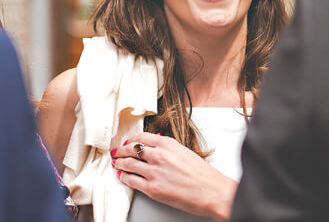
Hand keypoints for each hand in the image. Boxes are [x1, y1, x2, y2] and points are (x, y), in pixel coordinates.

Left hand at [111, 132, 236, 220]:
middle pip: (132, 149)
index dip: (131, 139)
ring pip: (128, 164)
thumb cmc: (203, 174)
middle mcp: (159, 156)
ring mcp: (154, 172)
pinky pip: (130, 180)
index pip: (142, 137)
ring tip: (117, 163)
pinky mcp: (152, 188)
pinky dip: (123, 177)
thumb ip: (169, 150)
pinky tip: (122, 176)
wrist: (211, 191)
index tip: (127, 142)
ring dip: (120, 163)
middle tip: (116, 151)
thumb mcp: (186, 153)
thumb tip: (157, 149)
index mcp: (169, 145)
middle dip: (121, 150)